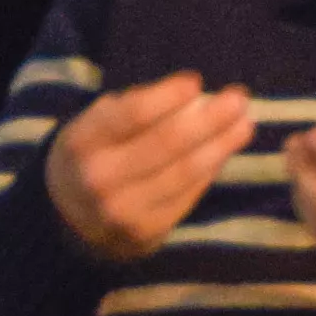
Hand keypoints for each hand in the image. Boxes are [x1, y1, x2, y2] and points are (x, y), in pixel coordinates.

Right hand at [44, 72, 254, 264]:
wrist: (71, 219)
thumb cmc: (95, 155)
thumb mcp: (97, 126)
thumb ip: (136, 108)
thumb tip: (194, 94)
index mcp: (82, 142)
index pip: (130, 115)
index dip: (166, 97)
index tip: (195, 81)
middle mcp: (100, 179)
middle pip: (165, 144)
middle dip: (209, 119)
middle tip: (239, 98)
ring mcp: (123, 210)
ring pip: (184, 172)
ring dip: (221, 145)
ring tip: (245, 124)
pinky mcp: (147, 233)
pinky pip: (188, 196)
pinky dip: (210, 170)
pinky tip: (225, 151)